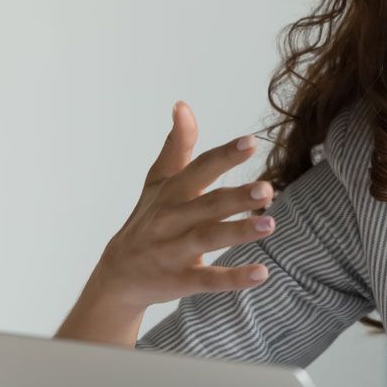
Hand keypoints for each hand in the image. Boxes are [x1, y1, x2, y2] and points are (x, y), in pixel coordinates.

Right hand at [77, 102, 275, 323]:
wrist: (116, 276)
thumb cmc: (147, 220)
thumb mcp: (158, 183)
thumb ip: (177, 146)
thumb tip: (183, 105)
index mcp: (172, 193)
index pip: (199, 170)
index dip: (224, 156)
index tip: (251, 141)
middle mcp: (171, 220)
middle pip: (206, 204)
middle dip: (236, 196)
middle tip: (268, 188)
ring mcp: (174, 251)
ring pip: (207, 239)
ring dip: (238, 232)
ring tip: (270, 224)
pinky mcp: (180, 280)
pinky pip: (208, 280)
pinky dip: (234, 278)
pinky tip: (262, 273)